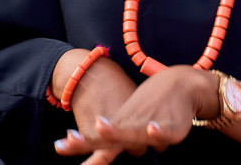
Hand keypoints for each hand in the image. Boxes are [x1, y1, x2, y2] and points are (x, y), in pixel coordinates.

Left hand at [55, 65, 217, 162]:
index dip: (81, 143)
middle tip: (71, 140)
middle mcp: (131, 126)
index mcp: (121, 127)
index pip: (97, 139)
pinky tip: (152, 130)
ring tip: (101, 127)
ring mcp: (148, 124)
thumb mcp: (128, 122)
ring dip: (118, 131)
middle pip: (107, 138)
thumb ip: (111, 142)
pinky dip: (158, 132)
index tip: (61, 145)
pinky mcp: (172, 127)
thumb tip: (92, 160)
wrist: (178, 82)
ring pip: (132, 134)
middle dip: (89, 140)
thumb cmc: (149, 107)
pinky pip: (164, 132)